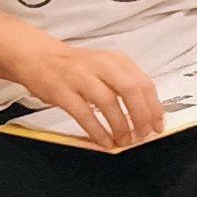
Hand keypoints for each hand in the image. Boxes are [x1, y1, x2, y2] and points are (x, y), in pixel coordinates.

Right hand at [13, 35, 164, 151]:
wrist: (38, 56)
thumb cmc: (74, 66)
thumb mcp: (105, 66)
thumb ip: (124, 84)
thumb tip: (146, 113)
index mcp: (116, 60)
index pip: (144, 83)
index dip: (154, 107)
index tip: (158, 124)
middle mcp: (100, 65)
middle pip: (130, 90)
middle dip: (141, 116)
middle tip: (143, 134)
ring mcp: (80, 77)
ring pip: (108, 102)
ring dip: (120, 125)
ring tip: (124, 140)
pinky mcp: (62, 91)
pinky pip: (84, 114)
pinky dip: (97, 130)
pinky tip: (104, 141)